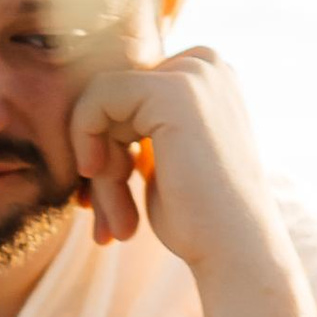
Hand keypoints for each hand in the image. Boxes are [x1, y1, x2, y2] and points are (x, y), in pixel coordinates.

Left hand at [67, 46, 283, 287]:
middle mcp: (205, 65)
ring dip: (97, 162)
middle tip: (109, 213)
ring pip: (102, 99)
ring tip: (114, 215)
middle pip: (114, 94)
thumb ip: (135, 124)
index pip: (127, 91)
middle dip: (102, 154)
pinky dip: (85, 138)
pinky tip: (99, 177)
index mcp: (205, 78)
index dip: (109, 141)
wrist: (234, 251)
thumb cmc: (197, 220)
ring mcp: (194, 72)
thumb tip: (82, 107)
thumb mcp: (161, 158)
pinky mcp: (173, 89)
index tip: (110, 192)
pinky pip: (98, 96)